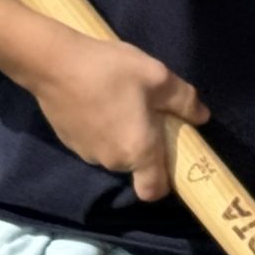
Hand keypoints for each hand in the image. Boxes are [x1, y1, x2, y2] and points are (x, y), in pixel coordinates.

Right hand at [17, 26, 209, 199]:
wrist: (53, 62)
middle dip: (145, 145)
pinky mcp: (68, 141)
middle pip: (136, 165)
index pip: (153, 191)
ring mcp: (86, 153)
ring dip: (122, 135)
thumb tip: (202, 117)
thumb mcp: (157, 77)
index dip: (165, 181)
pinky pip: (95, 142)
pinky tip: (99, 99)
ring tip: (121, 100)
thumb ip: (184, 100)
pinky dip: (101, 129)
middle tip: (148, 111)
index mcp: (137, 151)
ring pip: (114, 152)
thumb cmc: (111, 70)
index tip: (169, 155)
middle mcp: (111, 161)